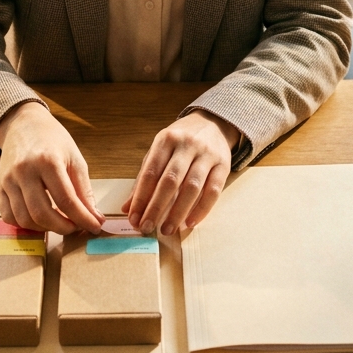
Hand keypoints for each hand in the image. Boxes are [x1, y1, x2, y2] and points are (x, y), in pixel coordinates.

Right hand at [0, 102, 103, 233]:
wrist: (24, 124)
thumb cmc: (53, 140)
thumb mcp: (75, 159)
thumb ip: (84, 191)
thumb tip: (94, 218)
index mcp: (47, 161)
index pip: (66, 200)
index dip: (83, 219)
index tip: (95, 227)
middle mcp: (24, 171)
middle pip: (42, 213)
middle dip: (63, 228)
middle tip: (76, 227)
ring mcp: (8, 180)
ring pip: (24, 218)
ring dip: (45, 229)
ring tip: (59, 223)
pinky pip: (9, 216)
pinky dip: (25, 224)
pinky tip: (39, 220)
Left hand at [122, 110, 236, 235]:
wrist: (212, 123)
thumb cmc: (180, 142)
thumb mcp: (159, 152)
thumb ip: (144, 178)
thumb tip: (128, 208)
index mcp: (166, 140)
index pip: (150, 172)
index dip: (141, 198)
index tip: (134, 218)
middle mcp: (187, 145)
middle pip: (170, 181)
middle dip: (156, 207)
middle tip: (147, 227)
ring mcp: (207, 154)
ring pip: (192, 188)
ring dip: (178, 212)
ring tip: (167, 229)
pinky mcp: (224, 165)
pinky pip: (213, 191)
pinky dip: (201, 210)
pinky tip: (190, 223)